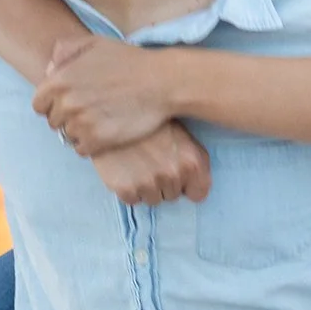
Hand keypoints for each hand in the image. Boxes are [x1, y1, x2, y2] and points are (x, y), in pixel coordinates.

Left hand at [33, 36, 177, 154]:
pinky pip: (82, 149)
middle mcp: (66, 103)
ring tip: (99, 121)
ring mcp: (81, 122)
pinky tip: (105, 133)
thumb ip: (65, 50)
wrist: (161, 82)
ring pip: (68, 136)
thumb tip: (51, 69)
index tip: (69, 104)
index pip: (39, 104)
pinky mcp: (98, 139)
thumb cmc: (129, 61)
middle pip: (54, 122)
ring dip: (80, 131)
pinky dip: (91, 144)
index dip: (53, 105)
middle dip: (67, 118)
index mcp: (60, 80)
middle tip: (89, 112)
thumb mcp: (94, 43)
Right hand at [89, 123, 211, 205]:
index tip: (177, 174)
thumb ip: (192, 160)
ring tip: (137, 163)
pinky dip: (128, 188)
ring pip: (153, 199)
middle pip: (173, 196)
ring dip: (146, 187)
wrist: (112, 109)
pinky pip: (132, 200)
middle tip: (151, 160)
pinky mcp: (126, 188)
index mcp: (191, 161)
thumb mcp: (182, 133)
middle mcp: (173, 174)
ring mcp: (149, 183)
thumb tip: (195, 184)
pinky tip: (125, 168)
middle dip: (164, 183)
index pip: (199, 193)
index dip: (188, 184)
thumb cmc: (150, 120)